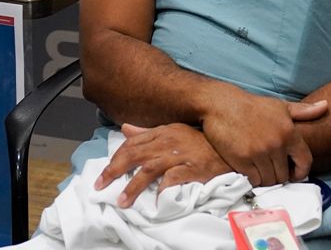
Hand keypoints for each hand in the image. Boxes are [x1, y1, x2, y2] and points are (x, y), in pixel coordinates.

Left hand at [94, 124, 233, 207]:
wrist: (230, 148)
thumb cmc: (201, 142)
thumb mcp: (173, 132)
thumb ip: (148, 132)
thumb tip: (125, 129)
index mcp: (163, 131)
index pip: (131, 144)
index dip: (115, 159)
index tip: (103, 175)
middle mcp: (168, 141)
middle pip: (134, 155)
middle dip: (114, 171)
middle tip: (101, 186)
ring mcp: (180, 155)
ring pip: (148, 169)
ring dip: (132, 186)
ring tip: (122, 201)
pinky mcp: (192, 168)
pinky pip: (172, 180)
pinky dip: (161, 191)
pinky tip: (154, 202)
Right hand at [200, 91, 327, 187]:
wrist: (222, 104)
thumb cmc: (252, 106)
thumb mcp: (280, 106)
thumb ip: (304, 111)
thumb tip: (326, 106)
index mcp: (289, 132)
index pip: (305, 161)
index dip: (301, 172)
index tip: (294, 174)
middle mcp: (276, 144)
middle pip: (284, 175)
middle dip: (279, 176)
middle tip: (272, 170)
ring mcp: (259, 153)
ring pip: (269, 180)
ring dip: (266, 178)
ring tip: (261, 170)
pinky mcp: (242, 160)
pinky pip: (253, 180)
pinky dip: (253, 178)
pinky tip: (250, 170)